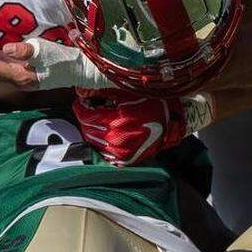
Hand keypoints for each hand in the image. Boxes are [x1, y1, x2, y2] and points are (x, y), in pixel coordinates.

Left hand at [73, 88, 187, 164]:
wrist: (171, 122)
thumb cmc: (151, 104)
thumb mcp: (127, 93)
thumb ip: (102, 92)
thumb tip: (81, 92)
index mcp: (118, 121)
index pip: (86, 117)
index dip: (80, 108)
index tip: (80, 101)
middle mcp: (118, 139)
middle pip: (88, 129)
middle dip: (85, 118)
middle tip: (88, 108)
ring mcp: (121, 152)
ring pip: (94, 141)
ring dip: (91, 130)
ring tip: (97, 119)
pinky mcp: (125, 160)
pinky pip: (104, 152)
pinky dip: (100, 142)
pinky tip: (105, 132)